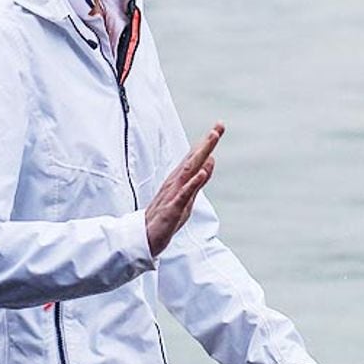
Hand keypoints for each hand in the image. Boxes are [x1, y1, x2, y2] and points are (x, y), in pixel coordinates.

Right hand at [145, 122, 223, 255]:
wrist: (144, 236)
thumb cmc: (165, 216)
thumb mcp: (187, 197)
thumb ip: (199, 179)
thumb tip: (210, 160)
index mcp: (179, 180)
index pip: (194, 158)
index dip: (206, 143)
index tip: (219, 126)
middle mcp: (175, 183)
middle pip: (192, 160)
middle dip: (206, 144)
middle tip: (218, 127)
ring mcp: (173, 195)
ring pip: (188, 172)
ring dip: (200, 155)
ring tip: (211, 140)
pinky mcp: (172, 209)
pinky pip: (183, 194)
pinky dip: (193, 183)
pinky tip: (202, 173)